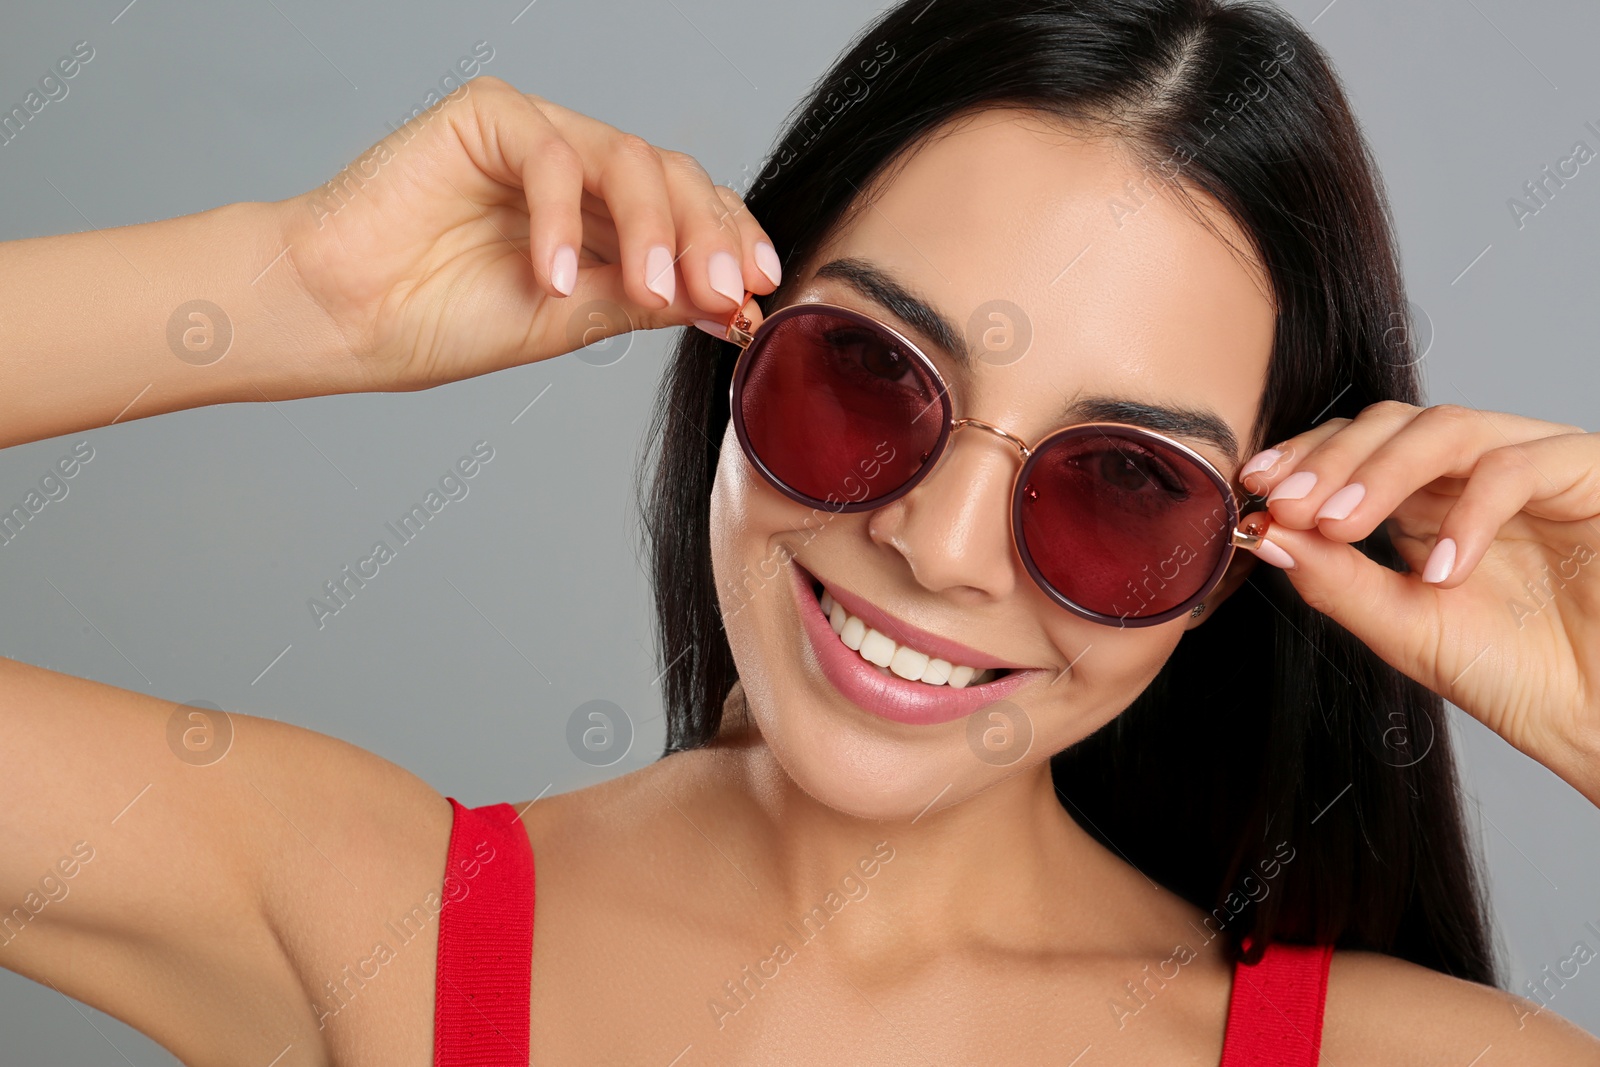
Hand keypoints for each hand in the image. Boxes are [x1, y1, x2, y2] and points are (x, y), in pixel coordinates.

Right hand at [276, 76, 777, 392]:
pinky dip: (562, 221)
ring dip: (651, 230)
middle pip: (675, 181)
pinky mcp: (488, 117)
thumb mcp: (571, 321)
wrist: (346, 318)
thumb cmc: (440, 320)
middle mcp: (580, 173)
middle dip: (709, 238)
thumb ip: (645, 300)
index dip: (731, 244)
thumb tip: (728, 300)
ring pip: (628, 161)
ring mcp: (537, 140)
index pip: (691, 214)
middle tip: (725, 294)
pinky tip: (554, 278)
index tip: (759, 295)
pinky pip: (552, 158)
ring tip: (651, 292)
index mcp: (605, 220)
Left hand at [1235, 401, 1599, 804]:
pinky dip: (1468, 514)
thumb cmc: (1517, 677)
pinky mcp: (1588, 475)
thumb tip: (1265, 532)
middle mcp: (1476, 473)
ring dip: (1379, 473)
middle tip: (1287, 503)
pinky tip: (1439, 570)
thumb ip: (1335, 580)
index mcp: (1428, 502)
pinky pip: (1516, 467)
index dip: (1304, 459)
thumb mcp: (1403, 626)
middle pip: (1391, 424)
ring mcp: (1534, 467)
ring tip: (1339, 526)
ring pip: (1446, 428)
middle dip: (1330, 460)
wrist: (1599, 718)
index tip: (1255, 489)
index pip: (1356, 448)